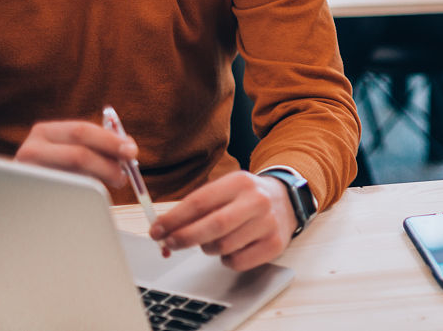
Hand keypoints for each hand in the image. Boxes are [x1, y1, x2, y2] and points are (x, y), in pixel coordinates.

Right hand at [14, 120, 136, 189]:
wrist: (21, 197)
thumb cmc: (57, 169)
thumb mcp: (72, 150)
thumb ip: (97, 145)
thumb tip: (128, 147)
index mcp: (44, 131)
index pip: (82, 131)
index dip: (110, 140)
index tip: (132, 151)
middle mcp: (30, 149)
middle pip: (78, 154)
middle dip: (108, 164)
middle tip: (125, 174)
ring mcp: (27, 174)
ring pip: (73, 178)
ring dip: (99, 181)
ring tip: (111, 184)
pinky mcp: (29, 196)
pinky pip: (65, 196)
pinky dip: (84, 196)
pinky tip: (89, 196)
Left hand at [150, 171, 296, 271]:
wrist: (286, 200)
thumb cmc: (244, 199)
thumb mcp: (225, 191)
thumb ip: (196, 208)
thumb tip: (162, 230)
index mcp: (240, 181)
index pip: (199, 202)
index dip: (173, 219)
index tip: (156, 230)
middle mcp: (257, 200)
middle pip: (213, 226)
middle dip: (184, 238)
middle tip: (168, 244)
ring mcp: (268, 223)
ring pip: (223, 247)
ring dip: (209, 248)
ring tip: (214, 240)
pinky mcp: (275, 244)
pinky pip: (237, 262)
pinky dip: (227, 259)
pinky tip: (234, 247)